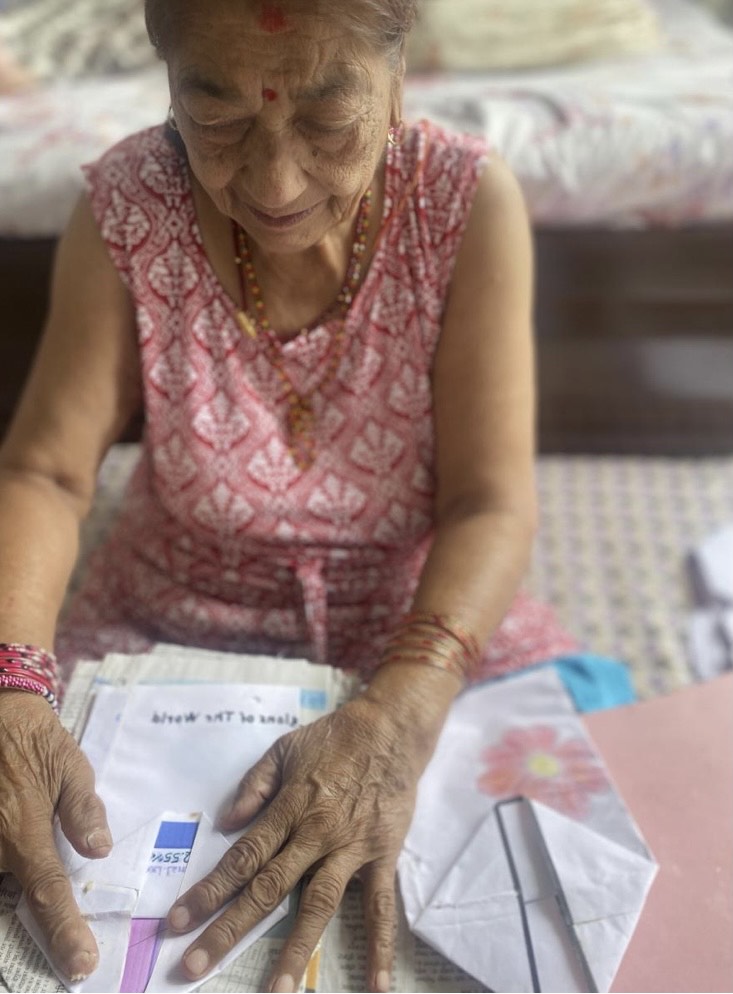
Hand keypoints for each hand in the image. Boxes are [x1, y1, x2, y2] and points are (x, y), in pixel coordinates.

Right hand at [0, 691, 111, 980]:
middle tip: (56, 892)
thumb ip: (83, 810)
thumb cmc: (34, 739)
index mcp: (23, 830)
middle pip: (14, 895)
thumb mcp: (70, 766)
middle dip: (37, 902)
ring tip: (34, 845)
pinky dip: (5, 858)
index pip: (47, 892)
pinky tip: (16, 829)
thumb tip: (99, 853)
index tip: (80, 966)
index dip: (64, 932)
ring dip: (15, 875)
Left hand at [167, 667, 457, 992]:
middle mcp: (316, 833)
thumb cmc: (334, 739)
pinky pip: (380, 906)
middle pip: (268, 888)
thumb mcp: (285, 748)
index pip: (242, 856)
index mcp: (289, 807)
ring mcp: (351, 848)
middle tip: (194, 964)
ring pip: (319, 904)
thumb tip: (225, 822)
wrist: (391, 729)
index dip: (209, 890)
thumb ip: (254, 784)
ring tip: (276, 990)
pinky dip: (379, 945)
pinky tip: (375, 983)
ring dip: (296, 949)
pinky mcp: (382, 856)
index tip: (178, 921)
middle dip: (230, 928)